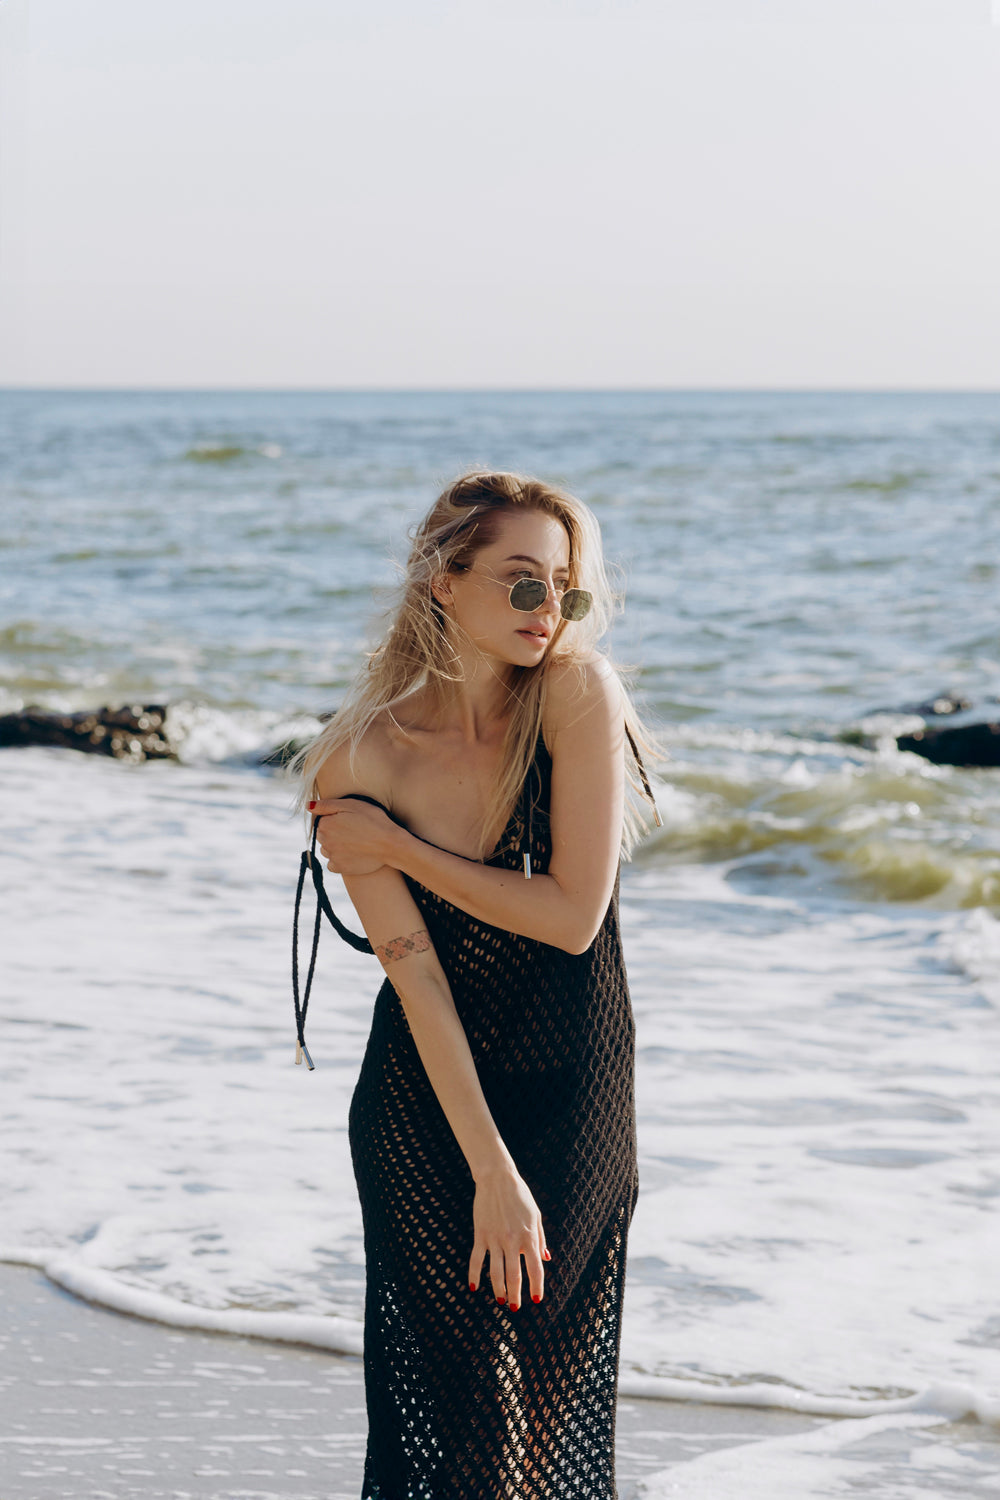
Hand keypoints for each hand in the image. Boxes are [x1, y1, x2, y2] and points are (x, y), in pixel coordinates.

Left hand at [309, 798, 396, 876]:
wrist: (391, 845)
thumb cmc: (374, 821)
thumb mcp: (352, 805)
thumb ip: (327, 805)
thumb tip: (308, 806)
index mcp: (326, 824)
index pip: (322, 820)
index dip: (336, 818)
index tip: (350, 819)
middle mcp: (325, 841)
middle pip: (323, 835)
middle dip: (334, 832)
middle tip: (354, 830)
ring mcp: (332, 856)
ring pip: (327, 849)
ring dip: (335, 846)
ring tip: (354, 842)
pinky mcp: (340, 868)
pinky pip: (332, 864)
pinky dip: (339, 860)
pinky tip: (352, 854)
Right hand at [469, 1164, 549, 1311]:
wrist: (497, 1178)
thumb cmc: (520, 1196)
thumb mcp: (535, 1215)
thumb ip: (540, 1238)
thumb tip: (546, 1258)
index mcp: (528, 1236)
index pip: (535, 1268)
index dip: (536, 1286)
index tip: (537, 1299)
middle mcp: (512, 1240)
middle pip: (514, 1275)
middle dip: (516, 1294)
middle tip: (515, 1308)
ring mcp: (494, 1238)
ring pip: (495, 1272)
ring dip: (498, 1289)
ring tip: (501, 1300)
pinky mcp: (480, 1234)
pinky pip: (476, 1259)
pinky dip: (474, 1275)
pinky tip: (474, 1288)